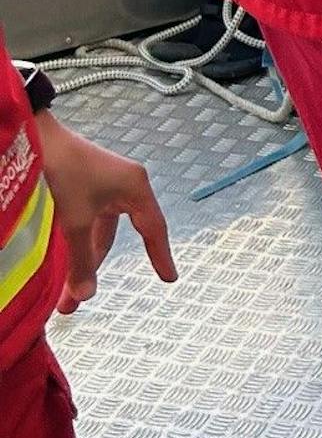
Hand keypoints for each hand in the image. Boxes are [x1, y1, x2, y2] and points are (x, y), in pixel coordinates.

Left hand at [36, 115, 176, 311]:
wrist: (37, 138)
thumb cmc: (66, 170)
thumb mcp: (76, 221)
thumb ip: (82, 260)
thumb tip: (85, 294)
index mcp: (136, 188)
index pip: (153, 229)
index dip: (160, 255)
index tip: (168, 277)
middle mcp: (124, 186)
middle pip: (114, 237)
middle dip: (94, 269)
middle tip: (80, 298)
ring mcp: (103, 185)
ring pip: (96, 232)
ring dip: (80, 258)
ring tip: (64, 287)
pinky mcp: (84, 185)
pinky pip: (85, 222)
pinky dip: (74, 243)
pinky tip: (62, 260)